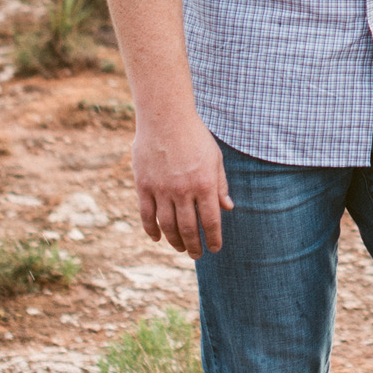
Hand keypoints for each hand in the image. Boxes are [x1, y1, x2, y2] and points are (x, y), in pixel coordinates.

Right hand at [133, 107, 232, 256]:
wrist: (166, 117)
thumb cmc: (195, 136)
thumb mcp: (215, 158)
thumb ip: (220, 185)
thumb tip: (228, 208)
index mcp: (205, 184)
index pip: (211, 221)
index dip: (213, 239)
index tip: (215, 248)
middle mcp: (183, 190)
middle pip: (188, 228)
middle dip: (194, 246)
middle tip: (196, 255)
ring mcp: (162, 189)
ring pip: (167, 226)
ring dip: (174, 241)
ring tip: (180, 248)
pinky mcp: (144, 185)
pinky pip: (147, 215)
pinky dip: (151, 230)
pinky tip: (157, 238)